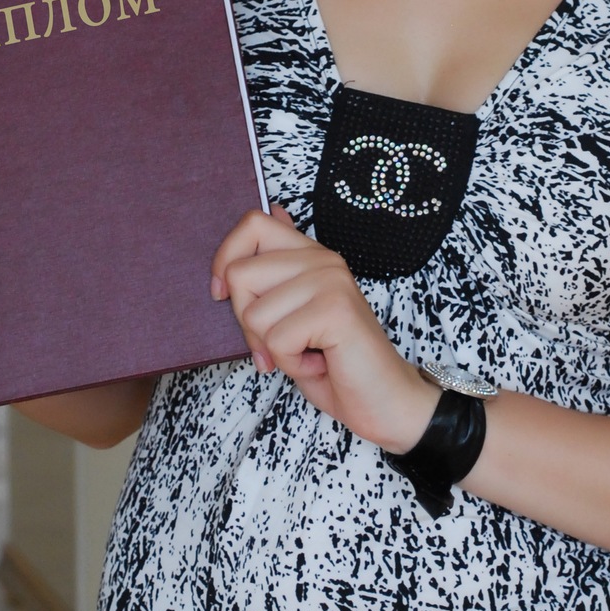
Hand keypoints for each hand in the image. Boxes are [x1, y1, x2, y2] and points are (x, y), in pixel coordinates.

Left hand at [211, 206, 435, 452]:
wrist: (384, 400)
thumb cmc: (336, 363)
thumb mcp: (294, 315)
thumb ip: (278, 272)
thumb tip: (272, 209)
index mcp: (312, 255)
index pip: (253, 224)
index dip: (225, 259)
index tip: (224, 295)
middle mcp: (323, 260)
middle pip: (240, 275)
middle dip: (247, 323)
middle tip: (282, 342)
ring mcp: (331, 281)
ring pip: (254, 313)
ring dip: (272, 349)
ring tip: (307, 353)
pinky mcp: (335, 310)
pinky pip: (277, 339)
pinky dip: (290, 364)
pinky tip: (319, 363)